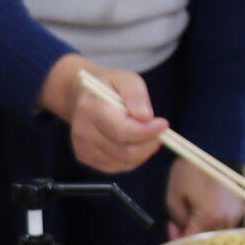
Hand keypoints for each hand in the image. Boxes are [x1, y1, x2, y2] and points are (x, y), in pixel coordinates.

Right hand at [41, 54, 167, 173]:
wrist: (80, 97)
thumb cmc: (108, 86)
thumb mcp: (125, 78)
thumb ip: (135, 94)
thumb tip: (146, 116)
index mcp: (91, 108)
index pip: (122, 130)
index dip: (146, 131)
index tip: (164, 124)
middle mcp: (83, 132)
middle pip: (124, 151)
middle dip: (148, 143)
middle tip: (159, 130)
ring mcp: (83, 148)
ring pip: (124, 161)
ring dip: (142, 151)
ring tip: (146, 133)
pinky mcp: (86, 158)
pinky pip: (118, 166)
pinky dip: (132, 158)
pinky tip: (134, 142)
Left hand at [168, 156, 244, 237]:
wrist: (211, 150)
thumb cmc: (189, 172)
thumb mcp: (174, 198)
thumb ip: (177, 223)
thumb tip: (180, 236)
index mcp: (209, 218)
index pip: (191, 242)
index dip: (177, 241)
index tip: (171, 230)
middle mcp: (226, 220)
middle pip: (204, 242)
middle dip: (189, 236)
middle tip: (176, 223)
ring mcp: (235, 216)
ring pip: (215, 235)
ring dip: (202, 230)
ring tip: (191, 215)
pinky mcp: (239, 210)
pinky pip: (224, 225)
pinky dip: (214, 223)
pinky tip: (205, 211)